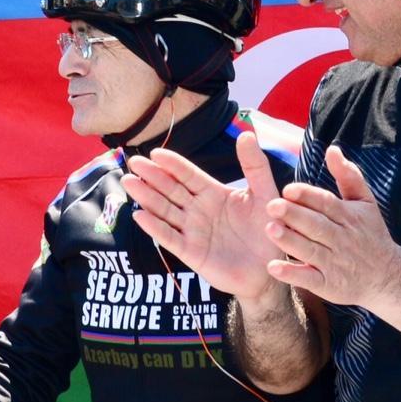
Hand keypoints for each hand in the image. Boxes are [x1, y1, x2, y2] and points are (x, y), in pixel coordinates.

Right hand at [121, 130, 285, 301]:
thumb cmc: (269, 231)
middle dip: (152, 176)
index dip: (172, 164)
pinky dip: (155, 227)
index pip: (188, 175)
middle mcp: (198, 210)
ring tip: (130, 182)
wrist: (270, 269)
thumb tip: (246, 133)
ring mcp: (192, 231)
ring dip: (147, 197)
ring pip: (165, 210)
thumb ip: (255, 166)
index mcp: (213, 194)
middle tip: (134, 162)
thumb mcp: (265, 195)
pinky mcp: (191, 253)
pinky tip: (140, 215)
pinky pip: (169, 238)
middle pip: (171, 190)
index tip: (156, 153)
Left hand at [264, 145, 400, 308]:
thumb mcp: (366, 203)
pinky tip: (273, 267)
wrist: (388, 277)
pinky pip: (309, 279)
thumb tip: (332, 149)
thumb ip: (348, 176)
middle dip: (295, 215)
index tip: (287, 189)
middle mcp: (342, 239)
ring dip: (290, 241)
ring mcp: (336, 263)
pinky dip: (292, 274)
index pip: (326, 204)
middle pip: (317, 225)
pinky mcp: (329, 285)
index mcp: (349, 217)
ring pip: (311, 250)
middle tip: (271, 206)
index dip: (308, 196)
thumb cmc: (371, 234)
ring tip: (269, 230)